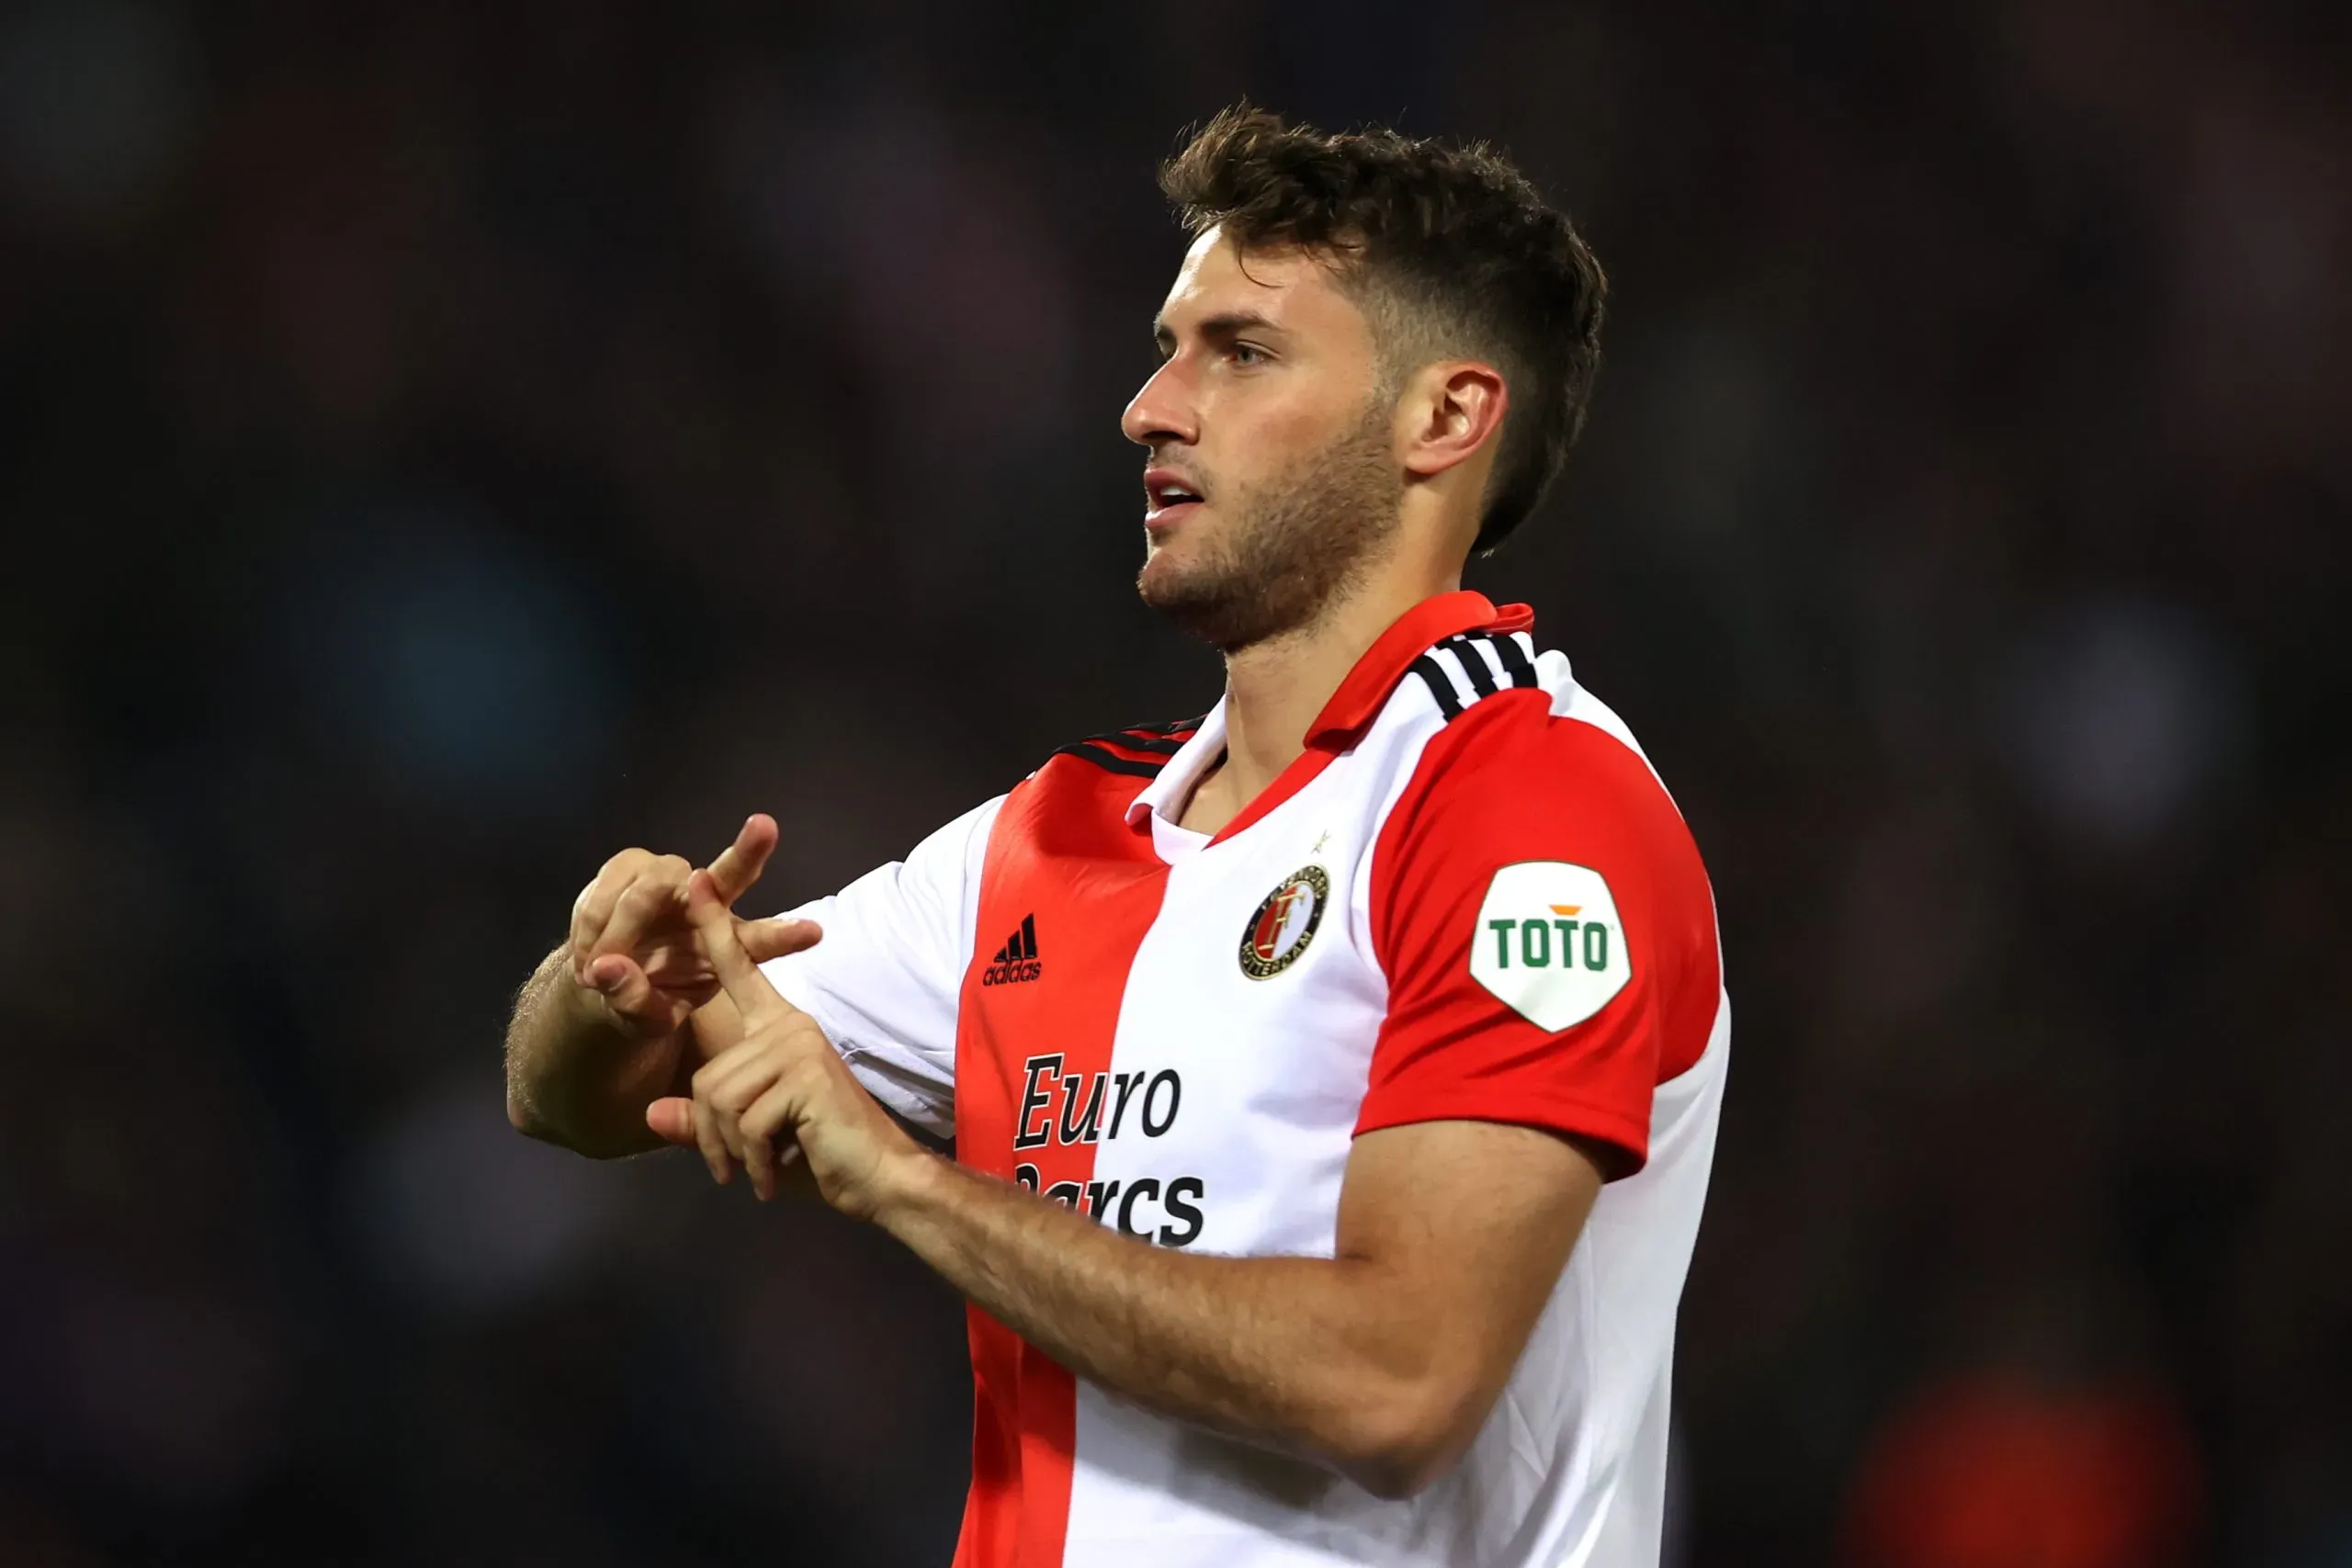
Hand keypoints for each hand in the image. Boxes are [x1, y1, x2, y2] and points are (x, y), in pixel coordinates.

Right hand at [567, 814, 820, 1042]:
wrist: (604, 973)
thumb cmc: (645, 995)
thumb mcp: (644, 1018)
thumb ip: (636, 1002)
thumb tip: (608, 969)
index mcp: (728, 946)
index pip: (761, 941)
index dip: (785, 936)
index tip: (814, 932)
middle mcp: (709, 904)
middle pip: (733, 873)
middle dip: (749, 849)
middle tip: (765, 827)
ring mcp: (671, 879)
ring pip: (648, 891)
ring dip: (617, 934)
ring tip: (595, 971)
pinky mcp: (633, 864)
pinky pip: (609, 890)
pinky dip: (591, 927)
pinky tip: (587, 952)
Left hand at [644, 870, 926, 1214]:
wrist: (877, 1178)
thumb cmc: (817, 1156)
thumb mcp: (746, 1141)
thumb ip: (703, 1124)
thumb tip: (653, 1114)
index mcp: (778, 1027)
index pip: (739, 970)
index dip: (714, 927)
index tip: (694, 879)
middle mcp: (789, 1025)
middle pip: (709, 1077)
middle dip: (712, 1135)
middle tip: (734, 1167)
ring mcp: (798, 1045)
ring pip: (721, 1099)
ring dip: (730, 1150)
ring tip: (757, 1170)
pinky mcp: (804, 1072)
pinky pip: (746, 1122)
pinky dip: (751, 1161)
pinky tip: (769, 1178)